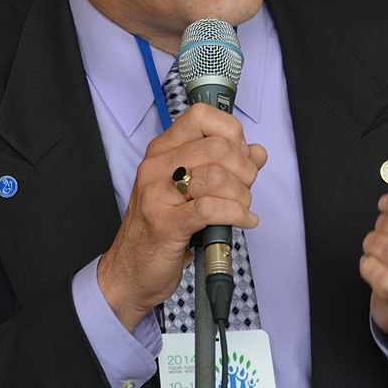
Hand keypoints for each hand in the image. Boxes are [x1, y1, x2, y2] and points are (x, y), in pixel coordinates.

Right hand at [97, 103, 266, 331]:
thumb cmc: (161, 227)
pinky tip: (243, 221)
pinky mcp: (165, 225)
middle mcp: (156, 167)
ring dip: (242, 195)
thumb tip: (257, 152)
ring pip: (217, 177)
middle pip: (218, 147)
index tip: (240, 154)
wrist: (129, 271)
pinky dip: (237, 215)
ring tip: (242, 207)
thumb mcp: (190, 188)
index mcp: (162, 150)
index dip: (232, 132)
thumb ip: (226, 165)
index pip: (201, 116)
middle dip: (244, 169)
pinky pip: (211, 209)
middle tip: (245, 187)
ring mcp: (156, 195)